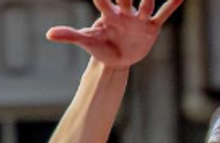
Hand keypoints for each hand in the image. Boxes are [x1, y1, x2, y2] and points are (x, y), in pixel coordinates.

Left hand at [47, 0, 183, 69]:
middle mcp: (124, 12)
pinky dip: (171, 5)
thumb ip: (70, 35)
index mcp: (108, 14)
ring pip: (146, 3)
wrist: (116, 59)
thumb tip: (48, 34)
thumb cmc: (100, 46)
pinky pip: (162, 14)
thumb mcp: (86, 40)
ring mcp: (139, 18)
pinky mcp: (151, 27)